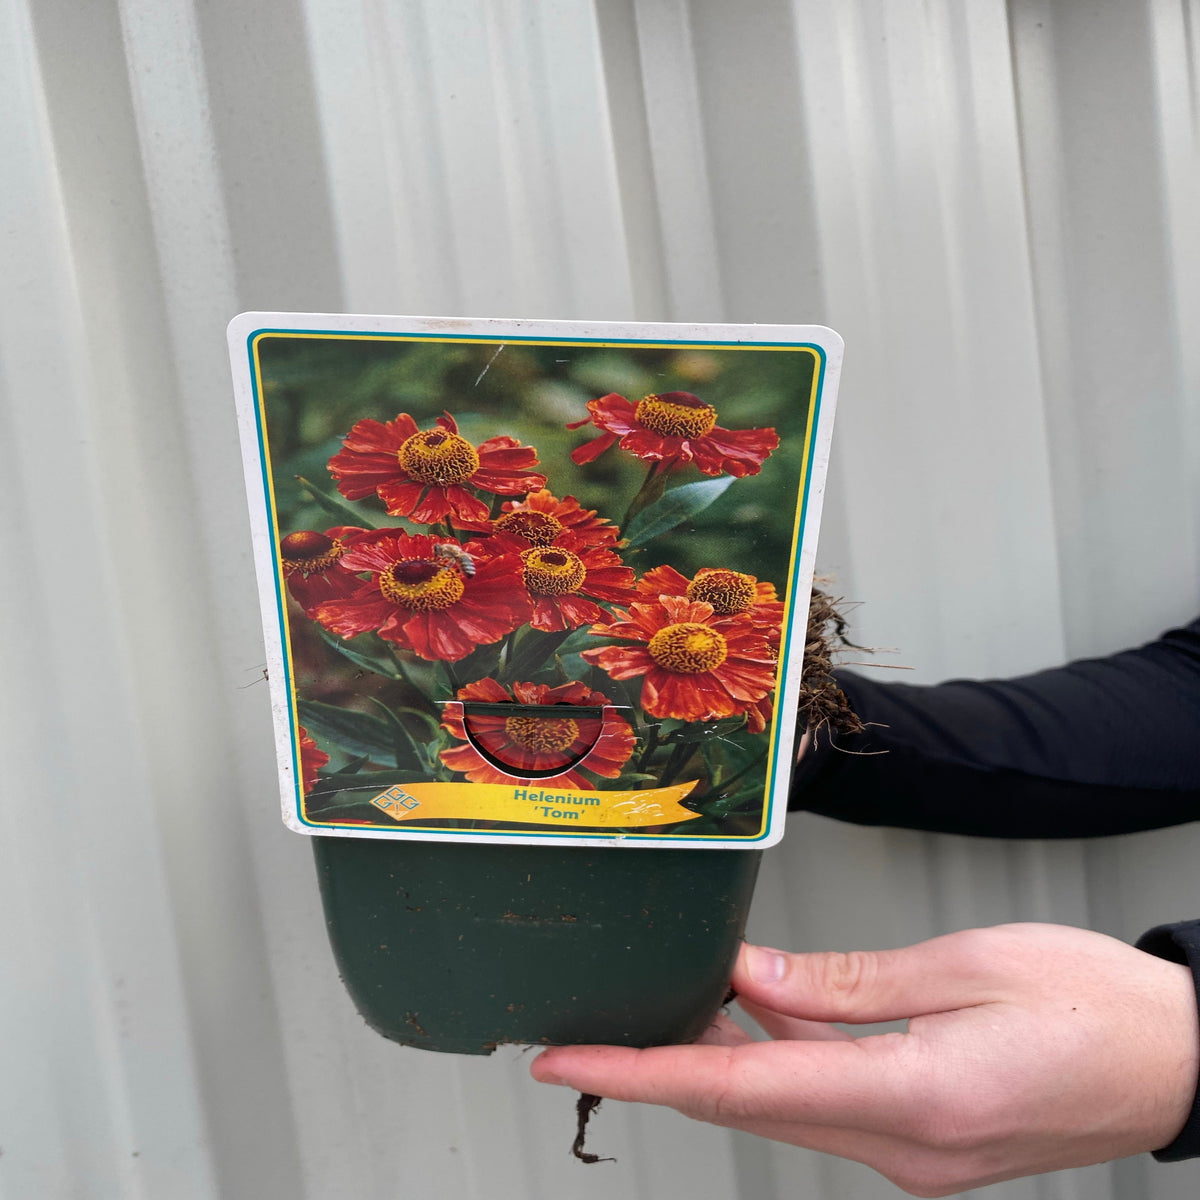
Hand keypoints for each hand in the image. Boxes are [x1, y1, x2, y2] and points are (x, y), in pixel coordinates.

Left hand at [531, 924, 1198, 1195]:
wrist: (1183, 1062)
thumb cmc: (1098, 1004)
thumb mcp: (967, 966)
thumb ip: (843, 982)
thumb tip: (746, 975)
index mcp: (915, 1097)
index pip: (741, 1090)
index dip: (642, 1073)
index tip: (566, 1060)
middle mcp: (905, 1147)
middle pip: (749, 1104)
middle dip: (663, 1065)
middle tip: (594, 1024)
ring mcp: (915, 1156)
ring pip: (783, 1103)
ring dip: (723, 1057)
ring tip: (669, 1000)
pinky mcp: (925, 1142)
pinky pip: (826, 1100)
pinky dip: (781, 1058)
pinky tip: (761, 1007)